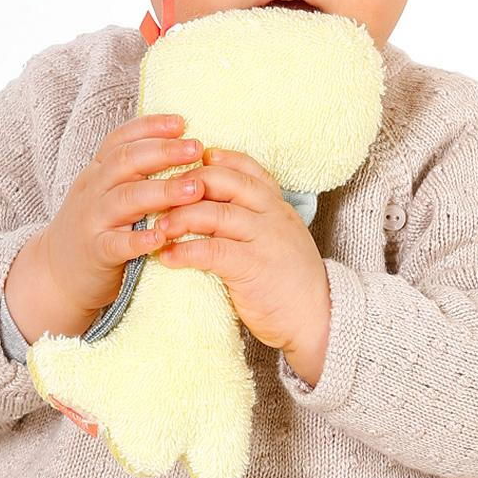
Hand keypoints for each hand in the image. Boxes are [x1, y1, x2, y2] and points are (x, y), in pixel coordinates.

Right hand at [39, 113, 206, 319]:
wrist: (56, 272)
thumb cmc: (97, 226)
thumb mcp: (108, 190)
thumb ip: (135, 170)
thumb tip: (181, 144)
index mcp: (99, 170)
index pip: (121, 138)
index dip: (150, 126)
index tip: (181, 123)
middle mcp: (94, 189)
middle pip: (126, 161)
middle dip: (164, 152)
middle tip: (196, 149)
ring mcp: (92, 220)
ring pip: (126, 199)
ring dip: (163, 191)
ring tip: (194, 189)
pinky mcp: (95, 252)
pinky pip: (116, 244)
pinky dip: (139, 240)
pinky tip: (162, 237)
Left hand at [152, 146, 331, 367]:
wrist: (319, 318)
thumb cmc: (290, 279)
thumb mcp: (278, 237)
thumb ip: (254, 218)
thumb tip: (208, 206)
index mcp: (277, 204)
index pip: (247, 168)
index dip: (219, 160)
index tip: (193, 159)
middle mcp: (272, 215)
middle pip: (227, 183)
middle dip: (190, 184)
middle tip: (162, 193)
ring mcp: (264, 239)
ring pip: (216, 214)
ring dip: (181, 218)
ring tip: (158, 227)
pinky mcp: (253, 267)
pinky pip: (213, 251)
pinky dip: (185, 251)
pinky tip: (167, 256)